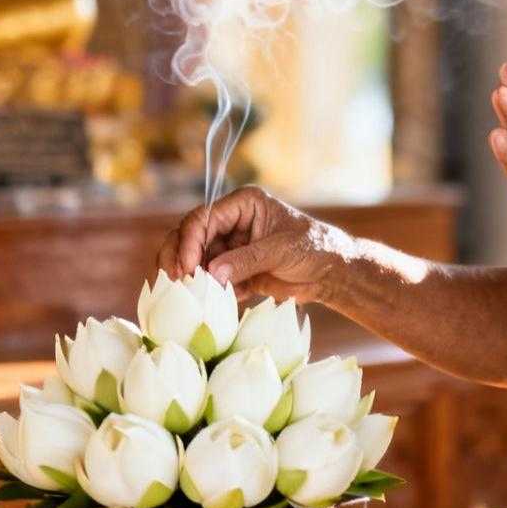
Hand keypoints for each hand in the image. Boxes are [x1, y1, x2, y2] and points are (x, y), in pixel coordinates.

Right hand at [157, 186, 351, 303]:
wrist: (331, 274)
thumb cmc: (314, 248)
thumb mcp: (282, 250)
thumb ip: (248, 260)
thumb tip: (212, 274)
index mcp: (243, 204)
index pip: (204, 218)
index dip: (190, 241)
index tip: (187, 267)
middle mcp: (231, 223)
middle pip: (189, 236)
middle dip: (179, 258)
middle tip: (175, 281)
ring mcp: (229, 248)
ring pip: (194, 260)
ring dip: (189, 277)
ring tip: (187, 295)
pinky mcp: (232, 272)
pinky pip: (209, 281)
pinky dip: (204, 292)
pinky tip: (207, 303)